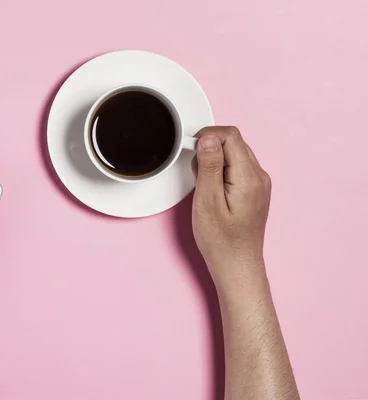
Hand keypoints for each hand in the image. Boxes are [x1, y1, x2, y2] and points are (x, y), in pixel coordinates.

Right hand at [191, 126, 271, 291]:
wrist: (237, 266)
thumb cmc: (221, 241)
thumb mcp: (207, 201)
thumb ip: (208, 167)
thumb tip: (208, 138)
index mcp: (249, 177)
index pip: (231, 136)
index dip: (208, 136)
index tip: (192, 149)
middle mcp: (259, 177)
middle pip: (234, 142)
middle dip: (210, 148)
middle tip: (195, 172)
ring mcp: (259, 184)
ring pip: (236, 154)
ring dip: (215, 160)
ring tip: (203, 184)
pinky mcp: (254, 191)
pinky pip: (238, 168)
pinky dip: (221, 171)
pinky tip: (212, 189)